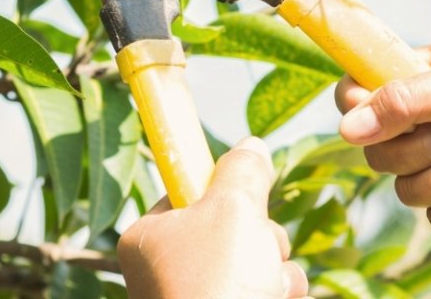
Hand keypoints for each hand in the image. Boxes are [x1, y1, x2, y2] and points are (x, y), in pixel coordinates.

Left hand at [119, 137, 308, 298]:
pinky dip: (280, 295)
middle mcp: (171, 270)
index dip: (225, 190)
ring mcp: (201, 298)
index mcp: (151, 237)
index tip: (244, 194)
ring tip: (266, 288)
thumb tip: (250, 146)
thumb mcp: (232, 208)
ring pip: (258, 260)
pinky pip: (268, 291)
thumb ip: (243, 171)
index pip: (190, 192)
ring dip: (276, 269)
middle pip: (233, 225)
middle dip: (262, 236)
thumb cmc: (216, 285)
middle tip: (257, 249)